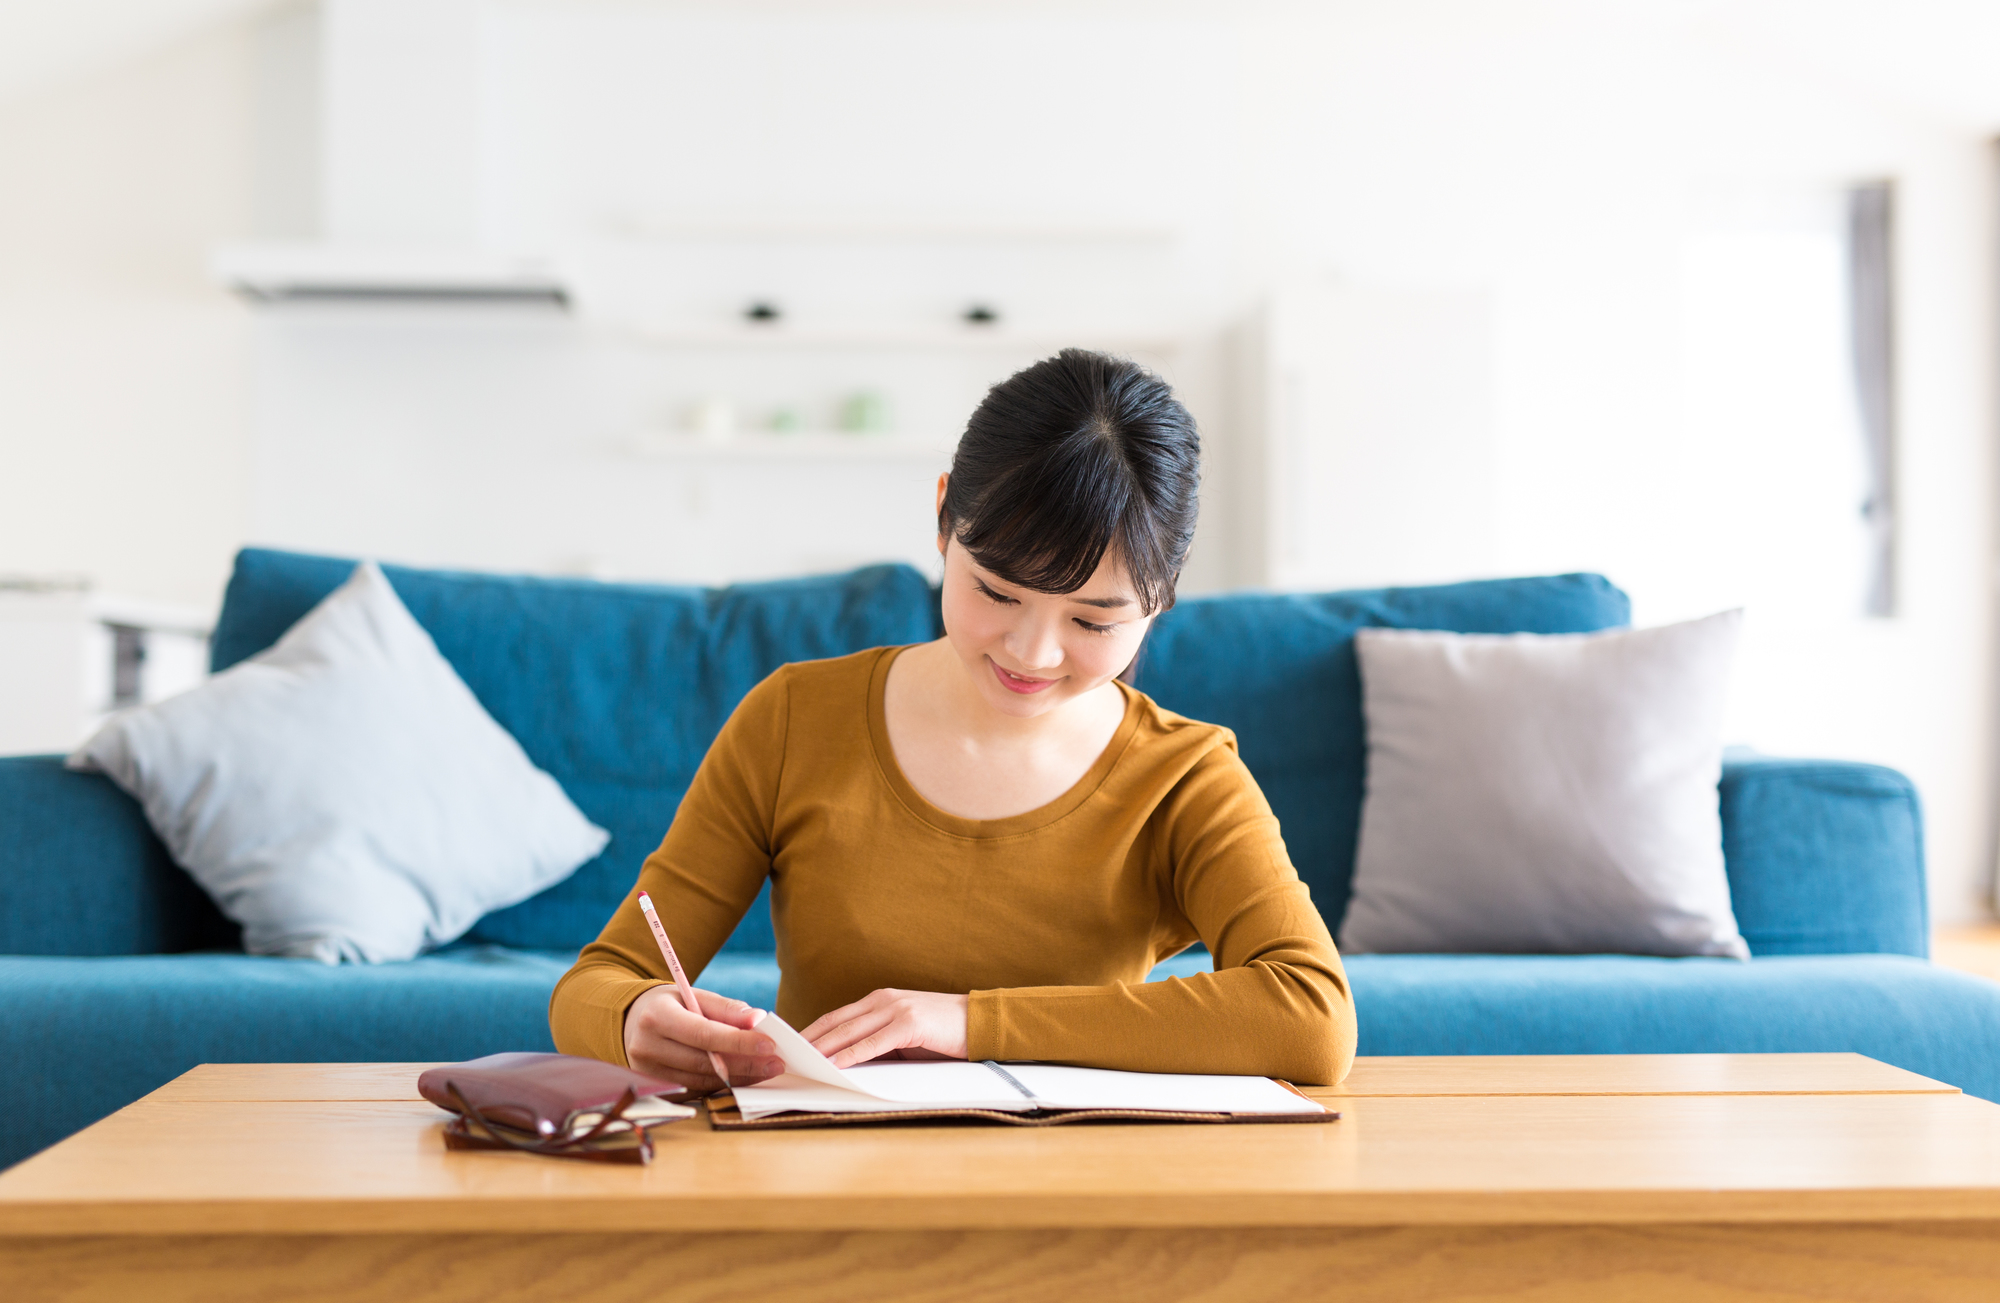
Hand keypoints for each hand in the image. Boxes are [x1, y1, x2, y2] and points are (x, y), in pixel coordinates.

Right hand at [623, 985, 786, 1095]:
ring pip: (703, 1080)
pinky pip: (697, 1089)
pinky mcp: (657, 1088)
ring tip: (766, 1070)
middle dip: (745, 1063)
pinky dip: (723, 1084)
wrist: (634, 1022)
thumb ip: (726, 1008)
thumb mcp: (694, 996)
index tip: (769, 1044)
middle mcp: (647, 1047)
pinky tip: (745, 1077)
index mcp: (656, 1017)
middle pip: (704, 1062)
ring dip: (738, 1077)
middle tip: (776, 1063)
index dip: (738, 1041)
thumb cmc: (671, 1006)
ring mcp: (649, 1073)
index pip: (703, 1033)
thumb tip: (758, 1020)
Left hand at [800, 989, 969, 1067]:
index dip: (811, 1031)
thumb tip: (845, 1063)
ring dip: (823, 1048)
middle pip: (836, 1022)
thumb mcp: (904, 1035)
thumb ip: (877, 1041)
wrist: (980, 1022)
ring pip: (850, 1031)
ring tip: (802, 1062)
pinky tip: (836, 1064)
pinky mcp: (910, 1023)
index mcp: (880, 1000)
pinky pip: (874, 1042)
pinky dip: (852, 1054)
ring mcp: (896, 1009)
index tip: (790, 1046)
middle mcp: (884, 1000)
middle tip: (785, 1055)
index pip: (836, 1016)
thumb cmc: (942, 1033)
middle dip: (809, 1040)